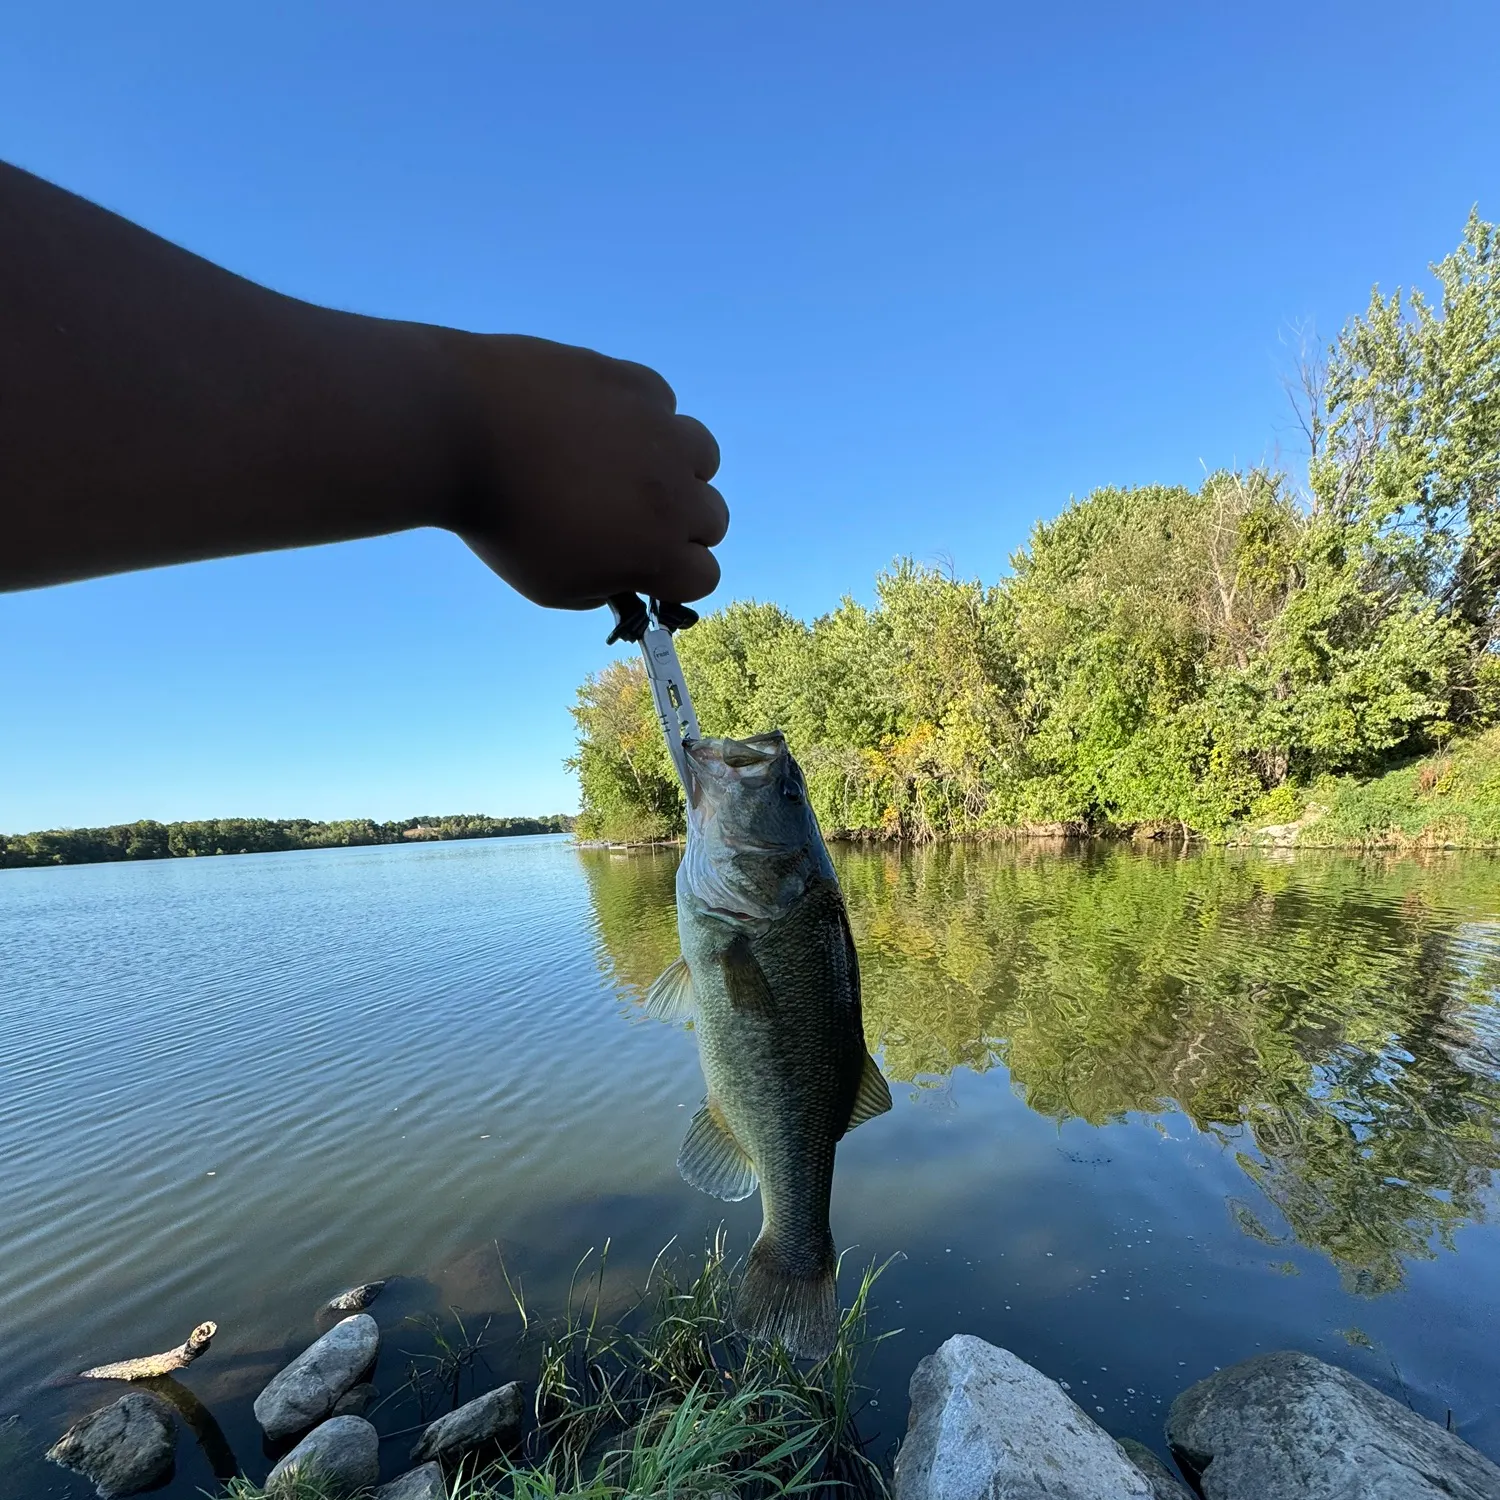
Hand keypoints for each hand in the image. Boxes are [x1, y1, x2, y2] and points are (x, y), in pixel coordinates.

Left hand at [441, 334, 727, 609]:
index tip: (644, 567)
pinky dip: (642, 417)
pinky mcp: (637, 384)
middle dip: (682, 526)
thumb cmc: (500, 522)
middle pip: (713, 518)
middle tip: (636, 519)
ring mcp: (662, 432)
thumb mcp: (551, 587)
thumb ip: (603, 590)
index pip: (705, 577)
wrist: (460, 430)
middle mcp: (675, 491)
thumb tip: (625, 577)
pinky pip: (662, 405)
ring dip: (678, 468)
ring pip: (702, 456)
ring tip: (629, 466)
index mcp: (658, 550)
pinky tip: (597, 423)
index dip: (674, 578)